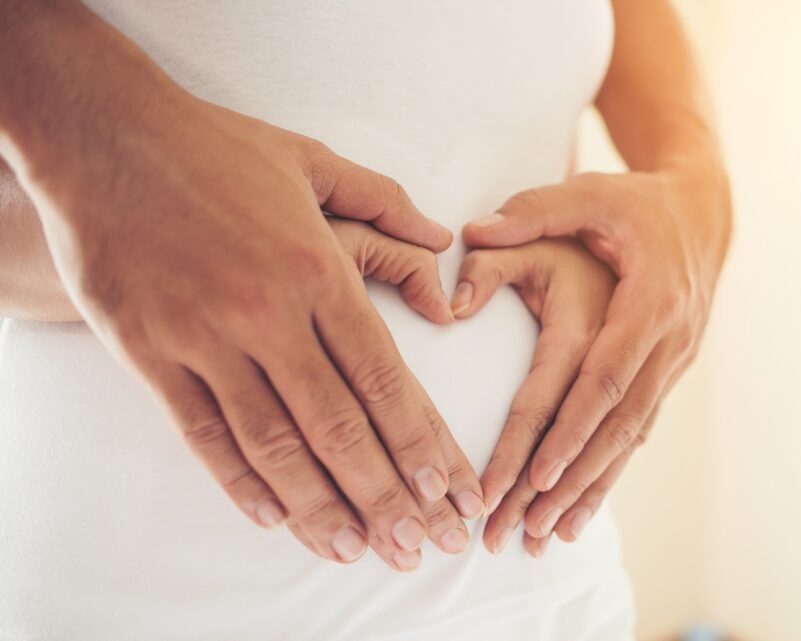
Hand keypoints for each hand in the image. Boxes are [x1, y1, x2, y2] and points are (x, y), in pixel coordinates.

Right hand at [6, 57, 483, 570]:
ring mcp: (203, 337)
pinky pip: (201, 433)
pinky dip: (239, 481)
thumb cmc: (215, 147)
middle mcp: (266, 312)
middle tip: (420, 545)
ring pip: (274, 443)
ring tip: (356, 550)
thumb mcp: (312, 159)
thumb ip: (384, 202)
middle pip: (339, 425)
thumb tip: (441, 237)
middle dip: (386, 494)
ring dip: (320, 506)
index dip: (419, 440)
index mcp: (317, 268)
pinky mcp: (148, 352)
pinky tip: (273, 517)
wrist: (103, 135)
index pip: (383, 374)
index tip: (447, 489)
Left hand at [463, 169, 729, 542]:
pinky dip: (609, 473)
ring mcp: (674, 364)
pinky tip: (581, 511)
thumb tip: (471, 233)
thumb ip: (532, 211)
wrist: (703, 212)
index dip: (572, 430)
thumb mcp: (590, 193)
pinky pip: (637, 433)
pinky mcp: (668, 374)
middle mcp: (668, 342)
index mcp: (648, 302)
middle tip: (525, 529)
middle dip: (571, 481)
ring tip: (547, 537)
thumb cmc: (637, 203)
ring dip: (590, 489)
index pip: (605, 379)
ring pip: (630, 439)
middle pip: (617, 426)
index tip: (533, 476)